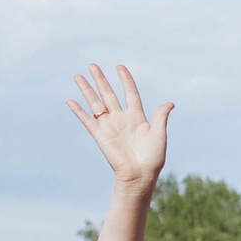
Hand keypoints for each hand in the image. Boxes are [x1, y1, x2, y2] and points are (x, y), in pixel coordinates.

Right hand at [67, 64, 172, 185]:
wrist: (140, 175)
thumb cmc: (153, 158)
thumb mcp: (159, 135)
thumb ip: (161, 117)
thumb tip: (170, 103)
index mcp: (137, 117)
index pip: (130, 93)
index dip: (125, 80)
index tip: (120, 66)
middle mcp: (121, 119)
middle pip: (108, 94)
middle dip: (100, 80)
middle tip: (92, 65)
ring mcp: (109, 126)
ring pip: (95, 103)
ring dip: (86, 90)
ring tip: (78, 76)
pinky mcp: (100, 136)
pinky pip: (87, 120)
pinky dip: (78, 111)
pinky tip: (70, 100)